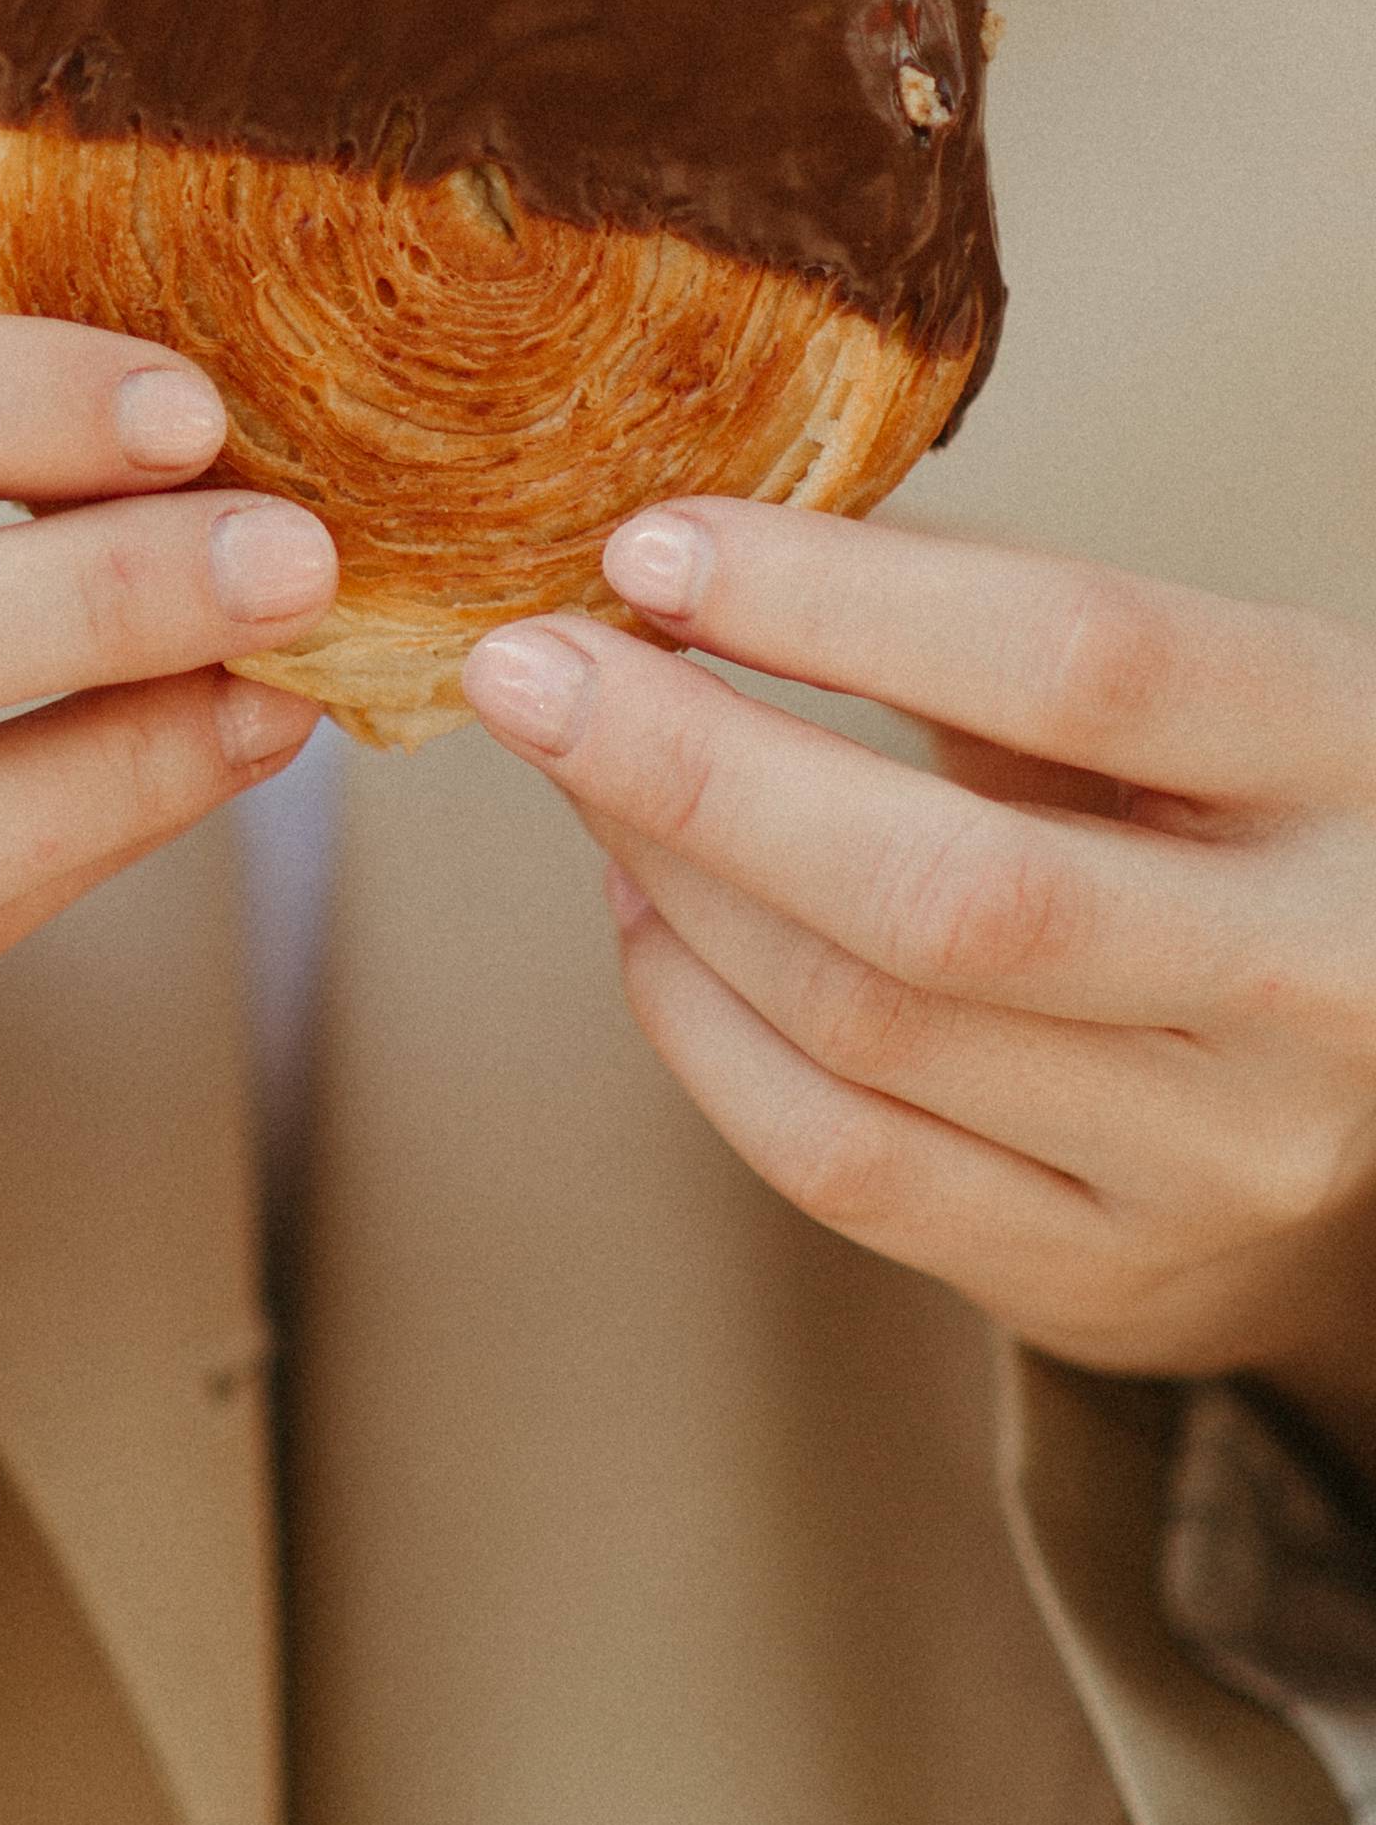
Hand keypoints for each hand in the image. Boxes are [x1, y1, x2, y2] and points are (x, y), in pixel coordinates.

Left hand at [461, 504, 1375, 1441]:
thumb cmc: (1257, 840)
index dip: (838, 602)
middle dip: (694, 768)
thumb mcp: (1203, 697)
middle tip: (530, 672)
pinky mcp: (1105, 1276)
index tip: (650, 548)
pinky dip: (703, 1028)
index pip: (1079, 662)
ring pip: (868, 1030)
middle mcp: (1311, 977)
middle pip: (949, 886)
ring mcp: (1214, 1158)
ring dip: (677, 885)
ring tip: (586, 775)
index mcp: (1348, 763)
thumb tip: (700, 559)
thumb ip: (994, 624)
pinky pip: (845, 1164)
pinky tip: (650, 921)